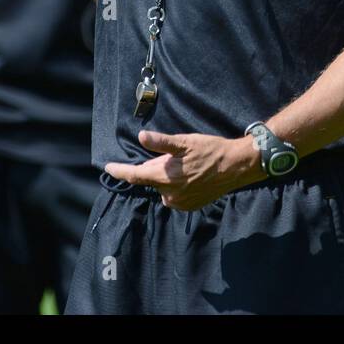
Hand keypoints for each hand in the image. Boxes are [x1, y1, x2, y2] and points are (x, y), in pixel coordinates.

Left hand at [104, 130, 261, 210]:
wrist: (236, 167)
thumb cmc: (210, 151)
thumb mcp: (185, 142)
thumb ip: (161, 143)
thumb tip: (142, 137)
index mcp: (165, 178)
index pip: (134, 176)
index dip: (119, 171)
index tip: (108, 168)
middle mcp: (170, 194)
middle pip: (152, 179)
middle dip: (154, 167)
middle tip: (171, 153)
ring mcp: (180, 203)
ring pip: (163, 187)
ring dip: (166, 176)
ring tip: (185, 163)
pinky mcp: (190, 206)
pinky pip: (175, 195)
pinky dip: (176, 185)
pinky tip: (190, 174)